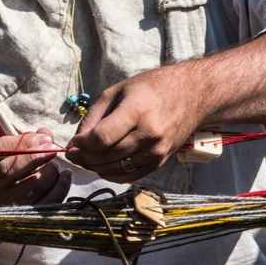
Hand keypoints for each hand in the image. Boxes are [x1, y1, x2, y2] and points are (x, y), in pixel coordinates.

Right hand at [0, 129, 71, 205]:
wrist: (3, 195)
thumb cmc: (10, 166)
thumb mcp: (12, 149)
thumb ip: (28, 139)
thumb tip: (46, 136)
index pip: (1, 149)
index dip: (25, 142)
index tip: (45, 138)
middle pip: (11, 170)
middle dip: (37, 157)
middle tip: (53, 149)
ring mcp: (6, 204)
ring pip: (33, 186)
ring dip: (50, 172)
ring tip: (55, 165)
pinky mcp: (25, 215)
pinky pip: (47, 203)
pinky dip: (60, 188)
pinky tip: (65, 176)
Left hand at [65, 64, 206, 182]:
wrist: (193, 94)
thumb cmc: (152, 88)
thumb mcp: (118, 90)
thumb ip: (94, 116)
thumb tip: (77, 141)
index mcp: (137, 111)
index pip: (102, 138)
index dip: (82, 145)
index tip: (72, 143)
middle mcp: (149, 133)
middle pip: (108, 156)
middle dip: (84, 158)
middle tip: (72, 154)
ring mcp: (157, 150)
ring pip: (117, 169)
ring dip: (96, 168)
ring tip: (85, 159)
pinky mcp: (161, 160)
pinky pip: (131, 176)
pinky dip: (113, 175)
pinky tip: (102, 167)